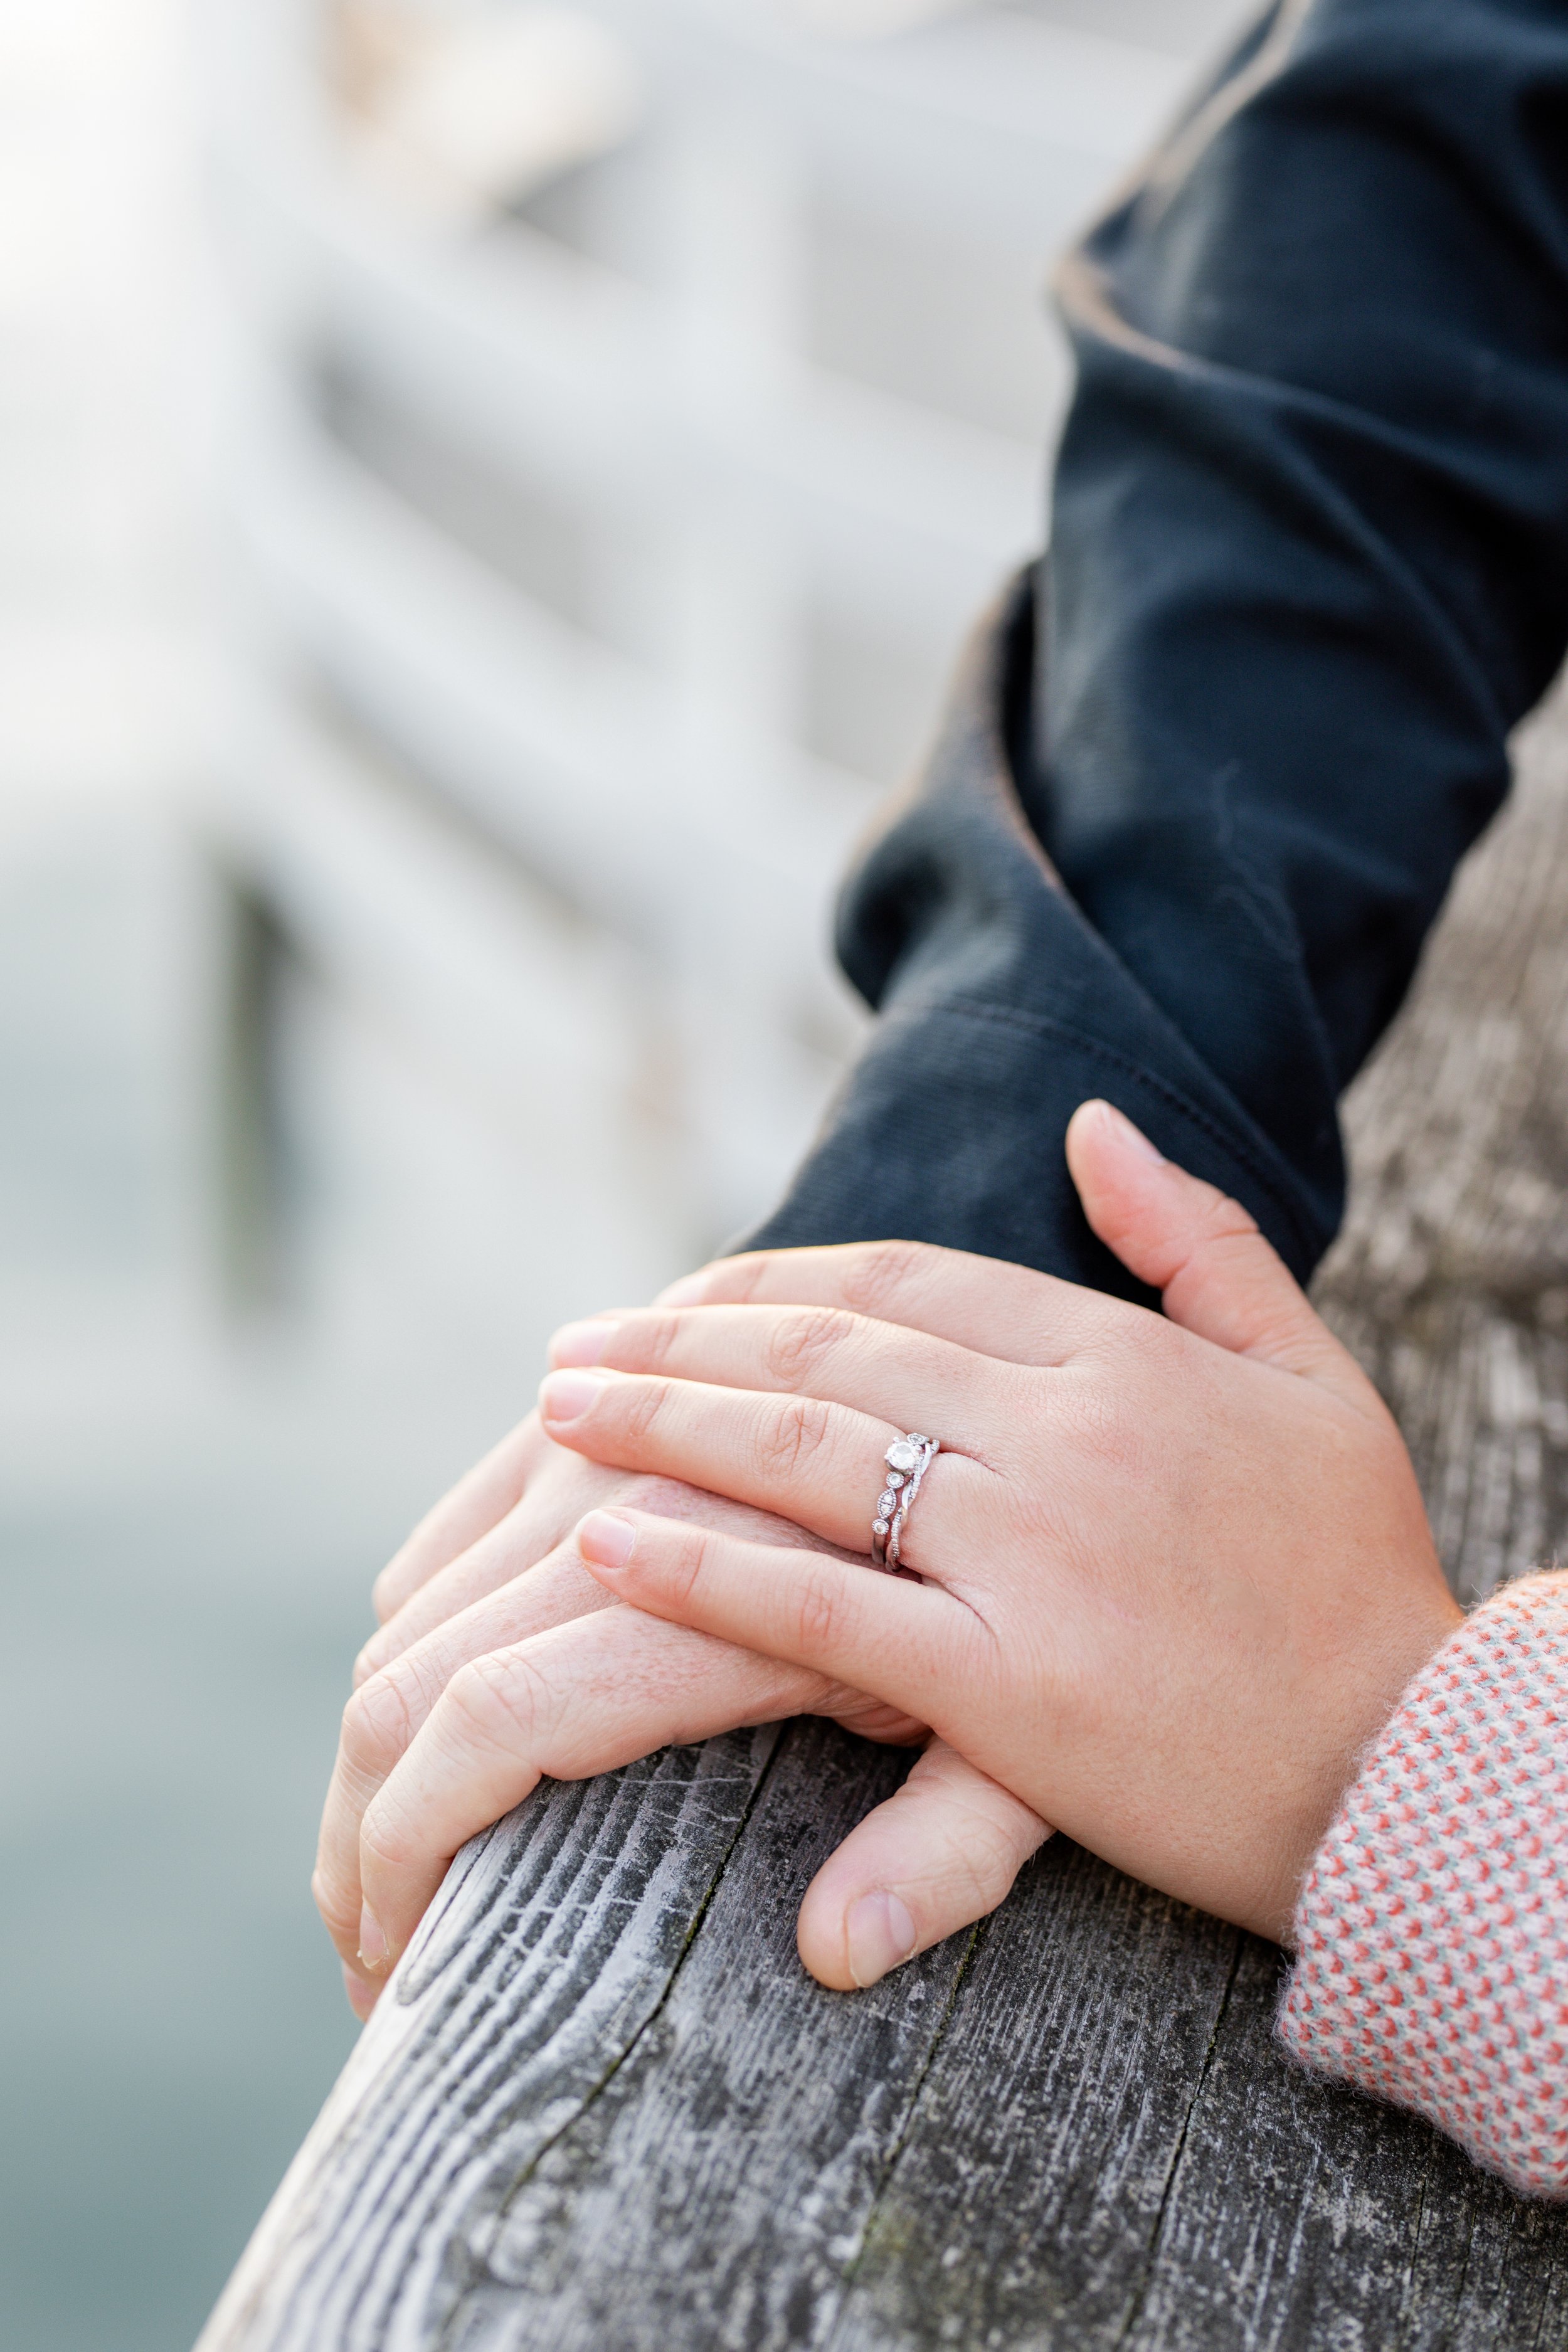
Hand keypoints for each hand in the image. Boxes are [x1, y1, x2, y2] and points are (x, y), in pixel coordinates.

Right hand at [317, 1428, 1046, 2015]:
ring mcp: (606, 1442)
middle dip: (359, 1816)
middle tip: (366, 1944)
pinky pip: (462, 1506)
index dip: (405, 1853)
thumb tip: (838, 1954)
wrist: (1047, 1410)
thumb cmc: (1051, 1610)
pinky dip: (418, 1602)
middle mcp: (631, 1502)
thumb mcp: (1030, 1740)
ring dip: (375, 1718)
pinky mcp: (610, 1406)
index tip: (390, 1973)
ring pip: (415, 1587)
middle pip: (409, 1666)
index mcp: (718, 1605)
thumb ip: (943, 1846)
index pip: (486, 1724)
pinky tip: (423, 1677)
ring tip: (387, 1837)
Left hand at [528, 1101, 1460, 1944]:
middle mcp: (1065, 1433)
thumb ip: (1199, 1242)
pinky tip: (602, 1540)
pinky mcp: (1009, 1685)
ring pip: (805, 1452)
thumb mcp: (1307, 1377)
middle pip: (830, 1347)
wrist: (1419, 1769)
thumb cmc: (1358, 1580)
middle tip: (570, 1348)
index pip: (909, 1280)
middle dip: (680, 1340)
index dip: (776, 1278)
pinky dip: (699, 1567)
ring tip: (554, 1410)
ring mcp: (1032, 1554)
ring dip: (659, 1421)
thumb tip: (1090, 1124)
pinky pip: (819, 1608)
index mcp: (1122, 1358)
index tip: (679, 1292)